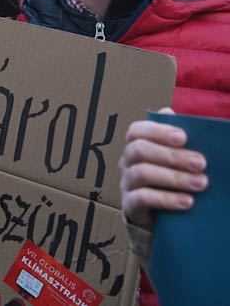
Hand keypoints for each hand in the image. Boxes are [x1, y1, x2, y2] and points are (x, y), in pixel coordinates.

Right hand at [120, 108, 207, 228]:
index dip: (157, 131)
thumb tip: (169, 111)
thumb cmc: (172, 179)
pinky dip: (166, 199)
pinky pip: (142, 198)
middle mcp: (127, 162)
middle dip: (172, 155)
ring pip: (141, 173)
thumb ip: (175, 138)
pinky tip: (188, 202)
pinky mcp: (130, 206)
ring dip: (174, 177)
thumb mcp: (175, 157)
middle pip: (139, 150)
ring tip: (201, 184)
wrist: (163, 217)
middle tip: (201, 163)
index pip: (136, 130)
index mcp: (136, 146)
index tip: (183, 137)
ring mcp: (126, 183)